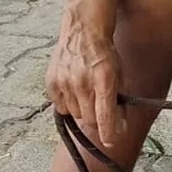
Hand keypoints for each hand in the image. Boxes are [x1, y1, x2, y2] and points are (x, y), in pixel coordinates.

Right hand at [44, 10, 125, 146]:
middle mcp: (82, 83)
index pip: (105, 117)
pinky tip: (75, 90)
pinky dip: (69, 104)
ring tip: (87, 93)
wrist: (83, 30)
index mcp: (103, 80)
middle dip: (99, 120)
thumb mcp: (119, 74)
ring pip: (76, 115)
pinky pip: (61, 107)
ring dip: (83, 110)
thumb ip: (119, 100)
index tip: (112, 141)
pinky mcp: (51, 83)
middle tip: (101, 108)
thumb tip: (120, 126)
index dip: (109, 134)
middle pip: (90, 120)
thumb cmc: (105, 53)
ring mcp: (64, 83)